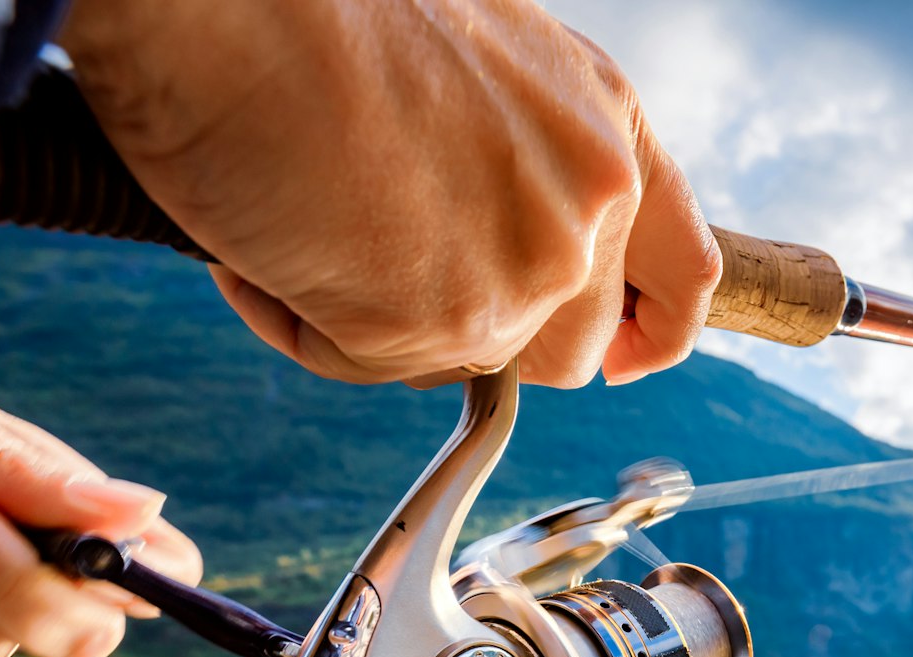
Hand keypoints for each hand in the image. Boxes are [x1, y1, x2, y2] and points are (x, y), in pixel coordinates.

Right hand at [59, 0, 721, 389]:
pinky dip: (304, 320)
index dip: (653, 330)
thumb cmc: (322, 19)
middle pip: (572, 347)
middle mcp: (591, 200)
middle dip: (492, 334)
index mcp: (607, 128)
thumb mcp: (478, 78)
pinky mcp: (449, 321)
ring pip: (467, 364)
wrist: (229, 9)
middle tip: (396, 271)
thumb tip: (490, 246)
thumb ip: (523, 169)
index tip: (622, 358)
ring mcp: (530, 266)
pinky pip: (370, 365)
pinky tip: (266, 242)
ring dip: (386, 323)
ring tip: (312, 224)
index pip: (683, 271)